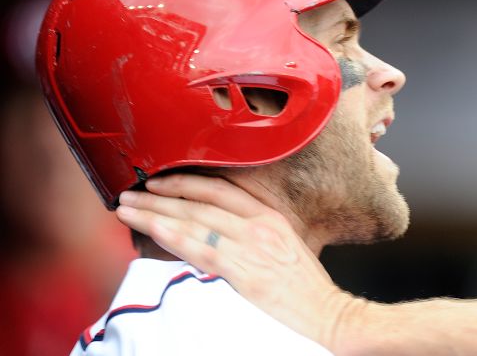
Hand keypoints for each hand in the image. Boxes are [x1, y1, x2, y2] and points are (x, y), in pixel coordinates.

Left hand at [114, 174, 359, 348]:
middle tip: (130, 193)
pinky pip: (201, 249)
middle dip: (160, 196)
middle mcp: (260, 225)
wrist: (328, 313)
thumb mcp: (285, 247)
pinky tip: (152, 229)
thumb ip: (254, 235)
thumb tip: (218, 235)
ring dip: (155, 213)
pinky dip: (173, 236)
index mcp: (270, 216)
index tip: (159, 182)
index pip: (221, 189)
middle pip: (200, 202)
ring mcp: (252, 245)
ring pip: (194, 221)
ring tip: (128, 209)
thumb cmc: (307, 287)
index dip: (186, 182)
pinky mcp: (245, 270)